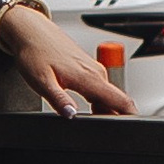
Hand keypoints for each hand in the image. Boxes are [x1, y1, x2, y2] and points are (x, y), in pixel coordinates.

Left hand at [0, 5, 135, 117]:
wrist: (30, 31)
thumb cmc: (35, 52)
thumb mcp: (42, 82)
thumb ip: (59, 100)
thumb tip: (72, 115)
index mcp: (89, 77)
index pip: (120, 100)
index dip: (131, 116)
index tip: (132, 129)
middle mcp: (96, 72)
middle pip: (115, 102)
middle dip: (114, 118)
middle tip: (100, 132)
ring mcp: (93, 69)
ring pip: (107, 96)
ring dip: (103, 110)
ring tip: (89, 120)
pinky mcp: (88, 68)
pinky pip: (100, 89)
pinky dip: (97, 100)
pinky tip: (83, 105)